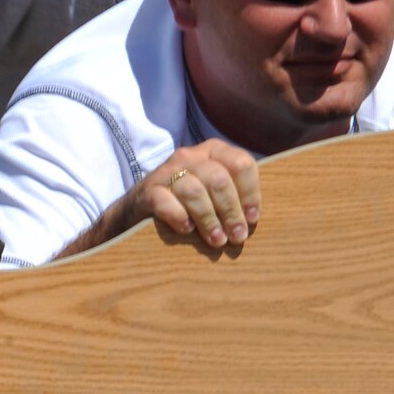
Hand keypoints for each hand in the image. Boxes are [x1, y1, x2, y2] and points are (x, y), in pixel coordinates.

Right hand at [137, 141, 261, 248]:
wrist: (140, 208)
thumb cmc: (188, 203)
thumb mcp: (213, 192)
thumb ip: (234, 197)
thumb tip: (252, 221)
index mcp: (214, 152)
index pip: (240, 164)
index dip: (250, 193)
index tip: (252, 218)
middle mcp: (190, 156)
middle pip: (218, 180)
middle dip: (231, 211)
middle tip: (237, 237)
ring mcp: (166, 171)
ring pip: (194, 191)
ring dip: (209, 219)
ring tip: (217, 241)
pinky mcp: (147, 190)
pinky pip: (165, 202)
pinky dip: (179, 217)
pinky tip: (187, 230)